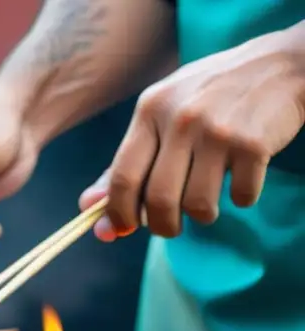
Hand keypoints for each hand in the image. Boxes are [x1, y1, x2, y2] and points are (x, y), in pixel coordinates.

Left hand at [82, 26, 304, 239]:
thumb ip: (125, 162)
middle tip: (170, 227)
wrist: (279, 65)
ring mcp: (218, 130)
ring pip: (197, 205)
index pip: (121, 178)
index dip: (118, 214)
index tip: (123, 229)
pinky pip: (240, 196)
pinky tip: (243, 178)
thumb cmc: (209, 97)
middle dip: (161, 226)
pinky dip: (241, 198)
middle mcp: (180, 119)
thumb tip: (88, 208)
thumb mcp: (160, 115)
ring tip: (207, 202)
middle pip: (157, 199)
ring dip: (202, 216)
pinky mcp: (253, 144)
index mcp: (149, 111)